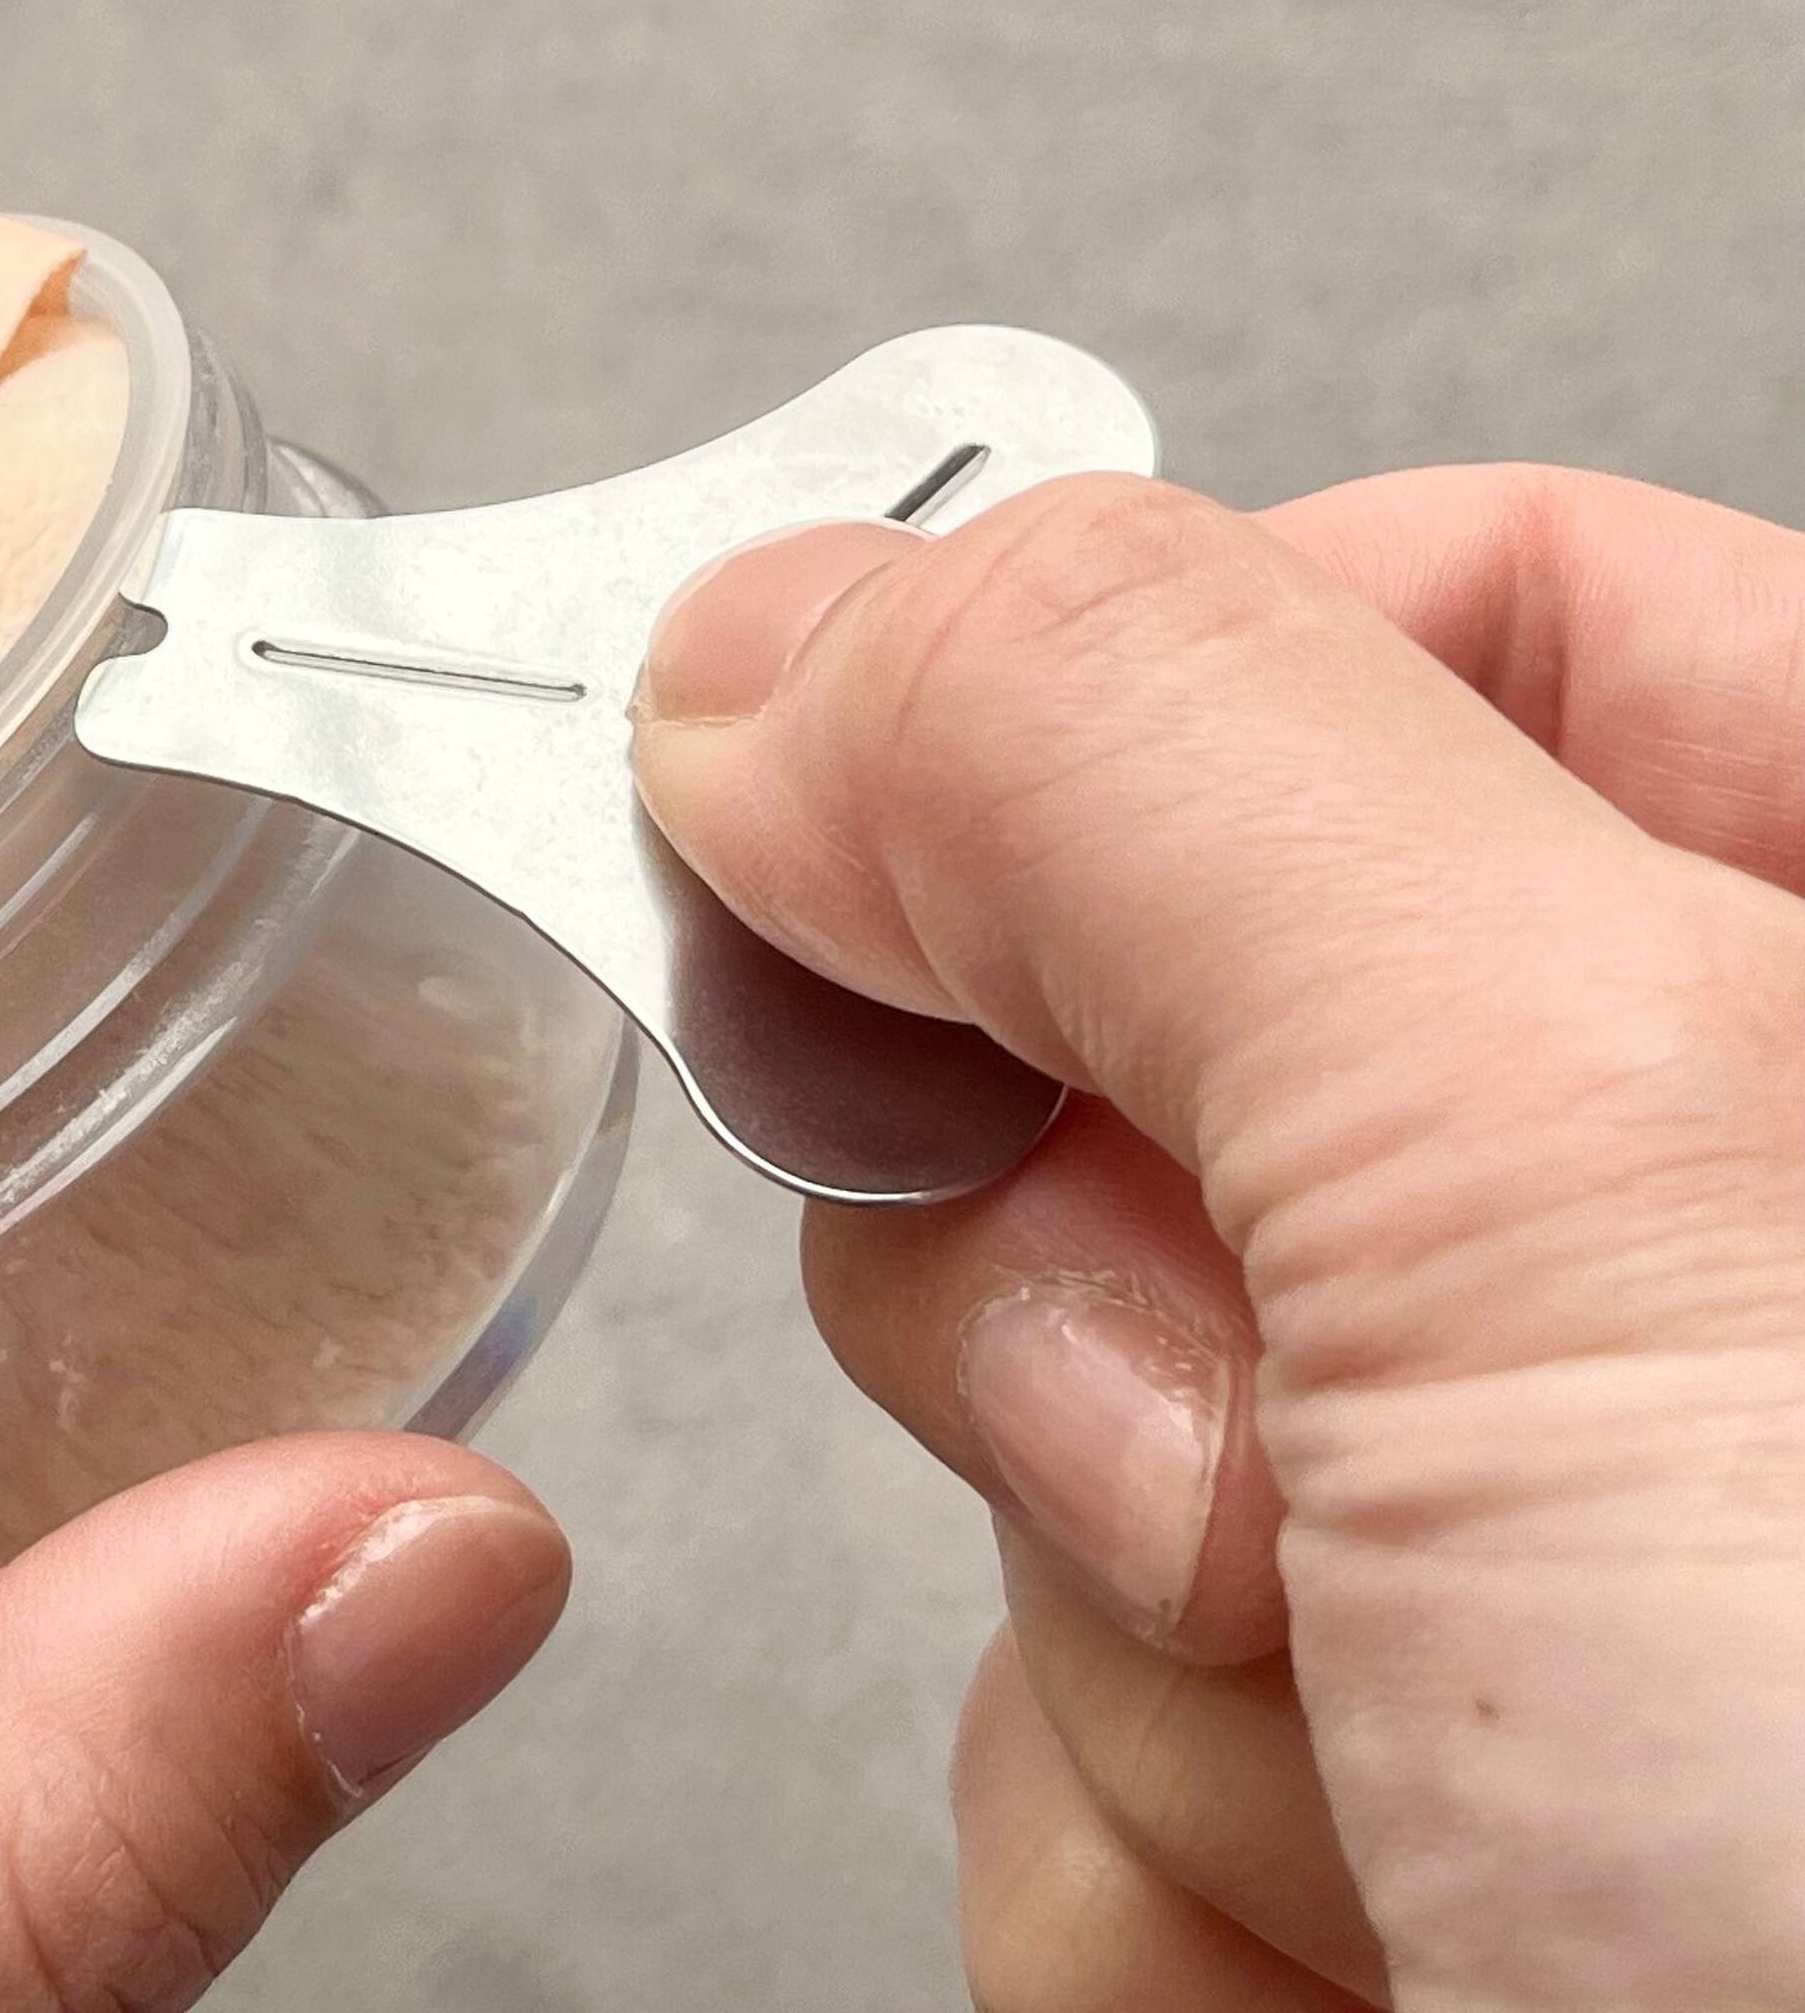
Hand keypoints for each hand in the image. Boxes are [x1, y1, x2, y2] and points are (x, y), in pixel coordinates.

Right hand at [634, 468, 1804, 2009]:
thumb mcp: (1612, 1166)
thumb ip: (1158, 771)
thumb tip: (773, 643)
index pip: (1428, 605)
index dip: (1092, 721)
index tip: (846, 880)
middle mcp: (1760, 1274)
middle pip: (1170, 1063)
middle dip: (1133, 1315)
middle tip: (1319, 1476)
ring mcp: (1594, 1591)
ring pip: (1098, 1457)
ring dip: (1173, 1668)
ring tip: (1470, 1830)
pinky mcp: (1450, 1851)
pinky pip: (1098, 1779)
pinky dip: (1178, 1908)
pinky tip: (1420, 1981)